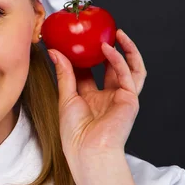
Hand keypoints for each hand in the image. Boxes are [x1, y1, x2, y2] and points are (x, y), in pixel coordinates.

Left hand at [47, 29, 146, 165]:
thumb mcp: (65, 97)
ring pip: (130, 68)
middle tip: (101, 33)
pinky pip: (128, 75)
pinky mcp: (130, 99)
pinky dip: (120, 60)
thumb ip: (64, 73)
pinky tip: (109, 49)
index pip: (90, 71)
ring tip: (117, 34)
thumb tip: (54, 52)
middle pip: (112, 68)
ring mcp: (121, 98)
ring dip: (126, 50)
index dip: (85, 56)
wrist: (87, 151)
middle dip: (109, 49)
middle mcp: (108, 96)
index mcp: (91, 98)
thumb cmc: (75, 133)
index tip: (77, 40)